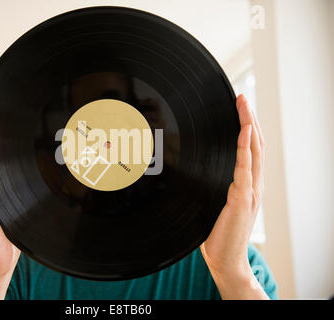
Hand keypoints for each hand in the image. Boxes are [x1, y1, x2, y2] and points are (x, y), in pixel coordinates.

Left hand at [200, 94, 267, 298]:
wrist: (225, 260)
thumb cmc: (216, 233)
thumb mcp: (212, 203)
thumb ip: (210, 186)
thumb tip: (191, 169)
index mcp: (246, 184)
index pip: (250, 149)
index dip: (246, 127)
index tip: (241, 108)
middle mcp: (252, 184)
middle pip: (255, 144)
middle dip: (249, 118)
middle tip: (243, 96)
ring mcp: (250, 191)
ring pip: (254, 151)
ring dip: (249, 125)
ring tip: (245, 105)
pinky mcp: (242, 200)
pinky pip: (246, 169)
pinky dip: (247, 149)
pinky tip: (246, 132)